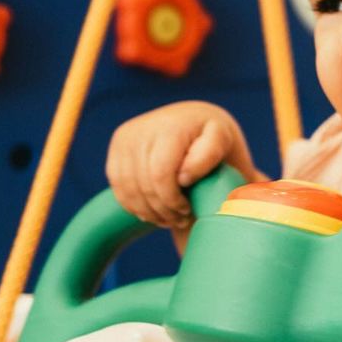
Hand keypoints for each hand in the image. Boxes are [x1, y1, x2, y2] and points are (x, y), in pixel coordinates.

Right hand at [106, 101, 256, 227]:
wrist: (196, 121)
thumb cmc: (216, 140)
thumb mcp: (224, 143)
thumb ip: (210, 156)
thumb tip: (182, 176)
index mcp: (173, 126)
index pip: (161, 175)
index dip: (172, 200)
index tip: (189, 209)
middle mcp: (145, 126)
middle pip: (144, 184)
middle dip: (162, 210)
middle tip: (180, 220)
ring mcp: (128, 135)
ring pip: (128, 188)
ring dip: (147, 211)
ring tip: (168, 219)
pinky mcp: (118, 144)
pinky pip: (117, 185)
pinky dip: (133, 204)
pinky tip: (152, 211)